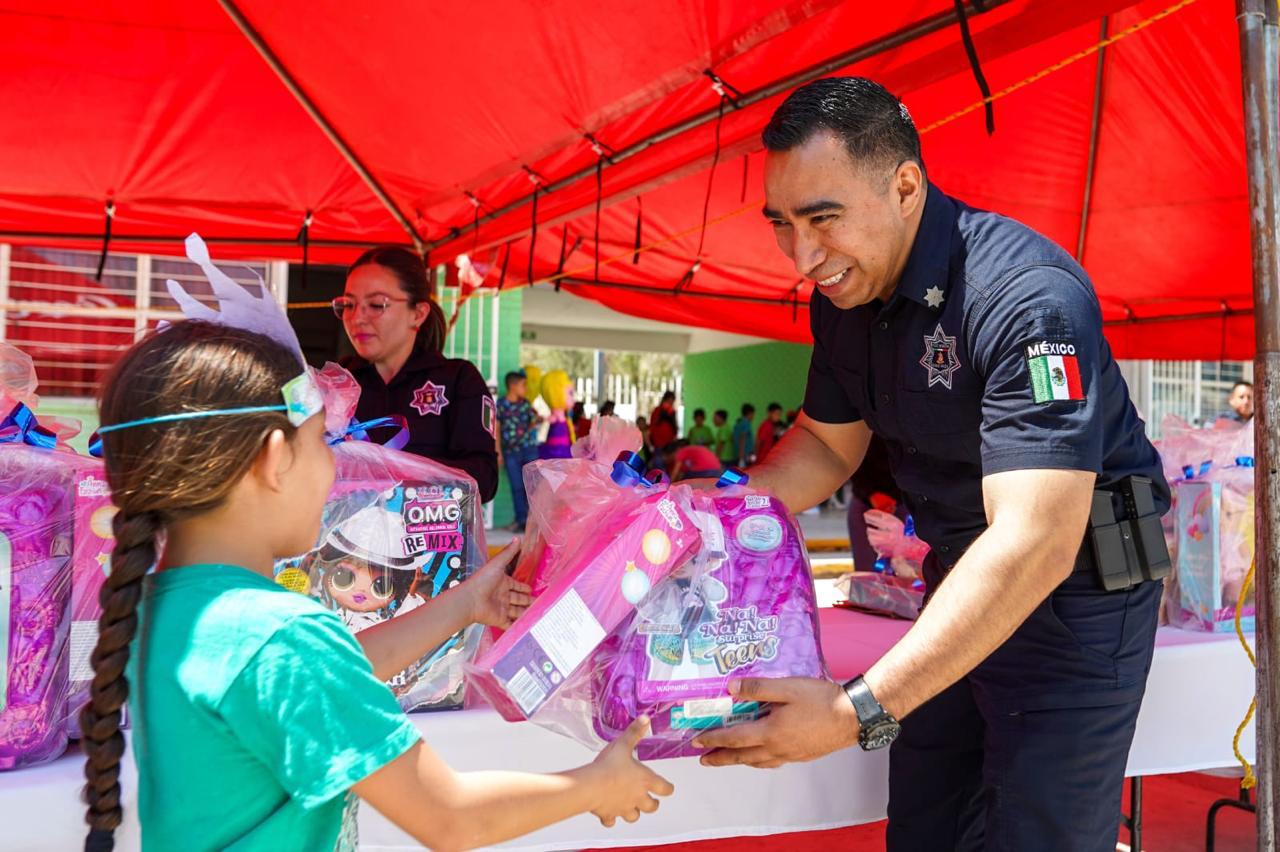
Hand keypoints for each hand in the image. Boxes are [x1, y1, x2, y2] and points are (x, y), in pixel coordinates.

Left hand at [464, 539, 532, 628]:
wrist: (470, 600)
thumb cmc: (482, 580)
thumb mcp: (497, 564)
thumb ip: (508, 552)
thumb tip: (518, 538)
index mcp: (502, 583)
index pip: (516, 585)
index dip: (524, 587)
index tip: (533, 589)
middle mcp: (503, 596)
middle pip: (518, 599)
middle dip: (528, 600)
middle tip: (540, 602)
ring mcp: (501, 608)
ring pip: (517, 611)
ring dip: (526, 613)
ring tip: (539, 614)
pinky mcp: (499, 619)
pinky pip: (511, 624)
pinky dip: (518, 626)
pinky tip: (527, 627)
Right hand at [587, 716, 674, 826]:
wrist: (591, 786)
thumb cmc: (608, 767)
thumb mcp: (623, 744)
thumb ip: (635, 732)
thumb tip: (645, 720)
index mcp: (645, 780)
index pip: (665, 788)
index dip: (668, 788)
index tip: (668, 788)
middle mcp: (637, 797)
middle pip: (652, 806)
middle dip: (652, 804)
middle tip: (652, 801)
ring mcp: (623, 808)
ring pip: (634, 816)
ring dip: (634, 813)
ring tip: (631, 808)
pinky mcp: (609, 814)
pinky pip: (611, 820)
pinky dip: (610, 818)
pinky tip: (608, 814)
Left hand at [693, 677, 858, 768]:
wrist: (853, 717)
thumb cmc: (821, 700)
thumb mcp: (788, 687)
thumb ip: (758, 688)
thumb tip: (731, 688)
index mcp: (770, 732)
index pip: (734, 738)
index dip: (714, 738)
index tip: (697, 741)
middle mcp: (777, 748)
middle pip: (742, 756)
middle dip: (720, 757)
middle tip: (704, 759)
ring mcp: (790, 754)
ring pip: (757, 761)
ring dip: (739, 761)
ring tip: (728, 758)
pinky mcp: (802, 755)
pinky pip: (772, 762)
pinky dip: (759, 761)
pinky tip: (761, 756)